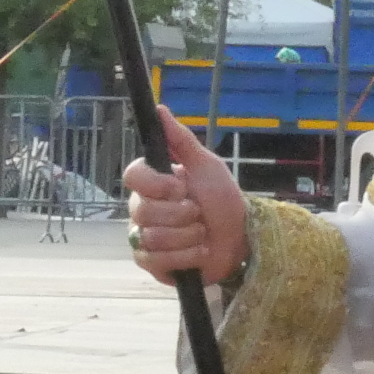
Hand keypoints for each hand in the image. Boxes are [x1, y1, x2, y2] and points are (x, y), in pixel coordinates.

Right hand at [122, 137, 248, 285]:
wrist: (240, 238)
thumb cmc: (223, 200)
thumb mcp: (207, 166)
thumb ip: (181, 140)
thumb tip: (159, 110)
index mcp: (152, 183)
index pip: (132, 175)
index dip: (157, 184)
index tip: (181, 186)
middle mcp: (142, 209)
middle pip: (143, 210)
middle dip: (181, 214)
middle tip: (198, 213)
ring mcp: (144, 237)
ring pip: (153, 237)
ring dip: (188, 236)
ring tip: (202, 234)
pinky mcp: (152, 263)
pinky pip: (156, 261)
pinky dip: (186, 256)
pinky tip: (198, 252)